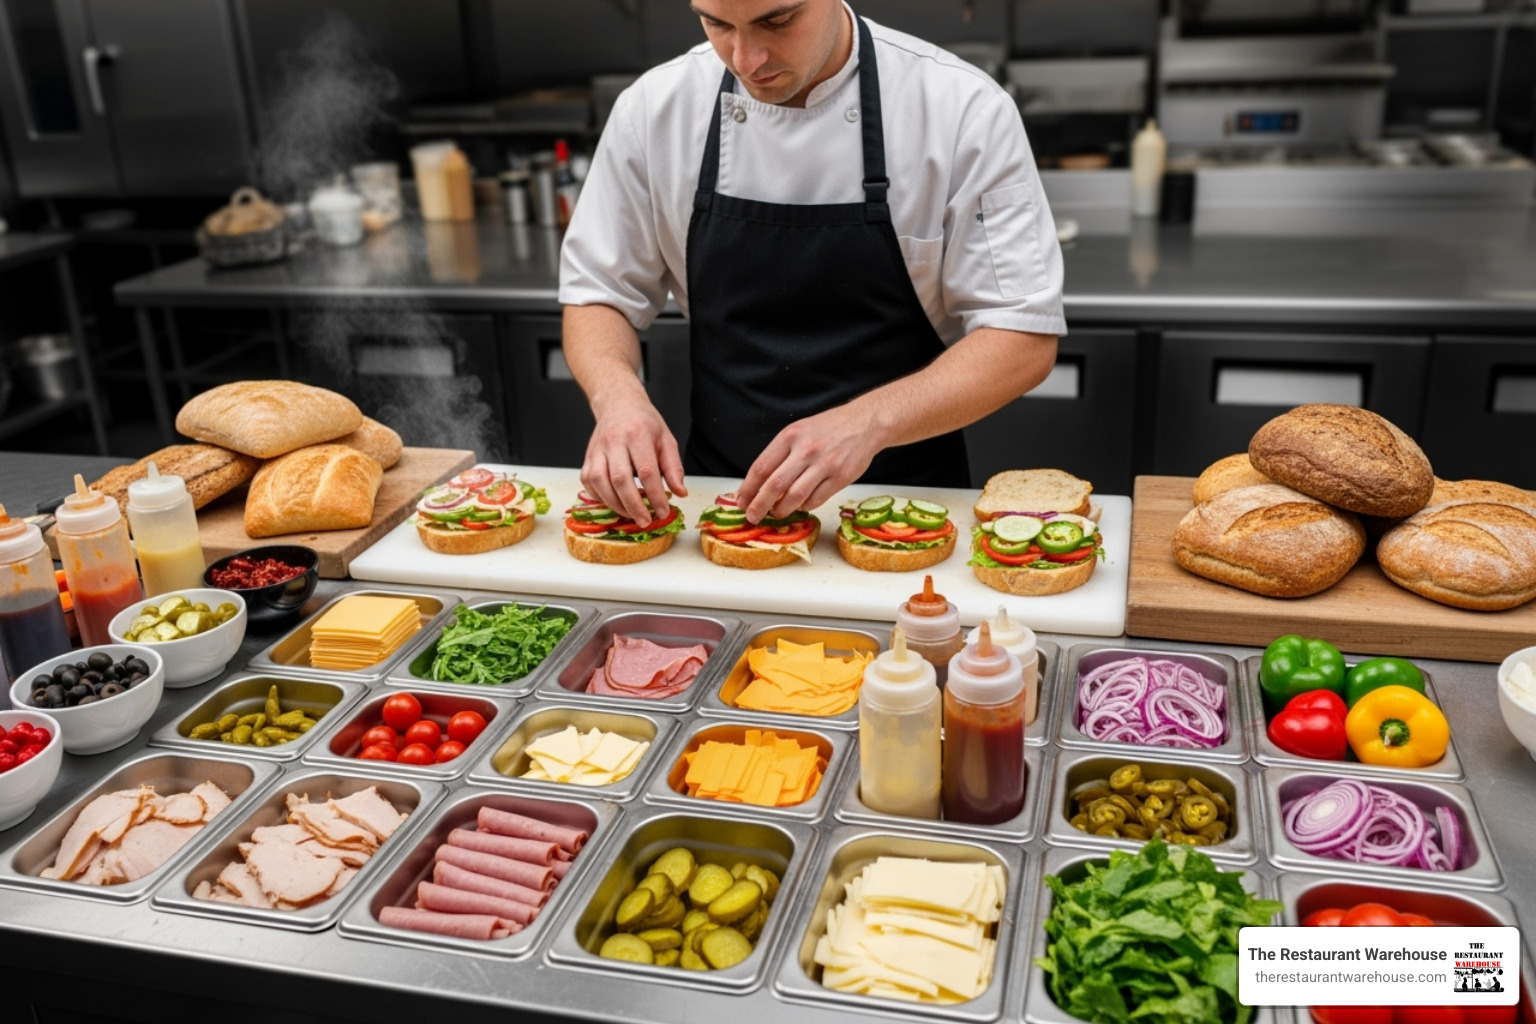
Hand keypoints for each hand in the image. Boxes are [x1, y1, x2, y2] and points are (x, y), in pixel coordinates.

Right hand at [581, 391, 686, 525]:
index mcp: (637, 435)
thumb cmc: (644, 423)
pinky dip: (600, 497)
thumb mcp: (666, 440)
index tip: (664, 511)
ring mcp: (597, 449)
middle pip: (620, 479)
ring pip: (600, 482)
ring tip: (631, 515)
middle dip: (633, 505)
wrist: (619, 404)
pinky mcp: (587, 457)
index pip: (647, 471)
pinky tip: (613, 502)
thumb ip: (673, 467)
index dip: (655, 495)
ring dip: (615, 504)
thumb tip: (680, 492)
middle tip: (645, 521)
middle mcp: (614, 441)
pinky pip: (588, 482)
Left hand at [736, 405, 881, 522]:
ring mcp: (824, 464)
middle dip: (759, 505)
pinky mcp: (841, 477)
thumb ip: (780, 454)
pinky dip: (804, 506)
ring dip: (781, 510)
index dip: (748, 488)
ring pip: (795, 497)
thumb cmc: (828, 428)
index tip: (741, 501)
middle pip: (774, 485)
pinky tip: (801, 505)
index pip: (761, 467)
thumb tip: (759, 484)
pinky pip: (816, 500)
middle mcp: (806, 450)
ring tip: (776, 513)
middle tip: (752, 516)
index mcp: (790, 436)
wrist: (864, 423)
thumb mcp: (798, 431)